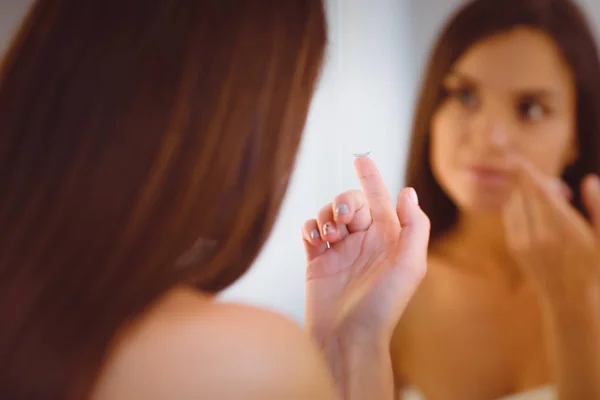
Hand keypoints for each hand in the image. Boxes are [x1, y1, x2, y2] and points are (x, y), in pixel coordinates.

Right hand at [302, 156, 429, 341]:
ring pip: (328, 212)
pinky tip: (315, 240)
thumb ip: (413, 227)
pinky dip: (310, 227)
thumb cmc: (382, 306)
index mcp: (388, 239)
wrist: (346, 337)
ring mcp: (339, 250)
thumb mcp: (409, 267)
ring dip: (326, 215)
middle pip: (350, 202)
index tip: (361, 158)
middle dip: (345, 202)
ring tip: (330, 235)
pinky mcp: (317, 260)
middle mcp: (364, 241)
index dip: (371, 177)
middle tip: (344, 221)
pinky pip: (310, 230)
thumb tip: (408, 192)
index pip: (379, 199)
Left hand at [502, 157, 599, 305]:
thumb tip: (590, 181)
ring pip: (514, 204)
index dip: (528, 173)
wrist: (569, 298)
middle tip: (548, 182)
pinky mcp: (515, 247)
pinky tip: (534, 207)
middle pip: (524, 194)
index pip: (538, 192)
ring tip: (547, 196)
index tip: (521, 160)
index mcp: (562, 229)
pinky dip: (517, 205)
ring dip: (523, 192)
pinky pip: (510, 217)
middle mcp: (538, 234)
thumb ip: (599, 208)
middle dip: (529, 181)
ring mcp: (523, 242)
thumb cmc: (592, 266)